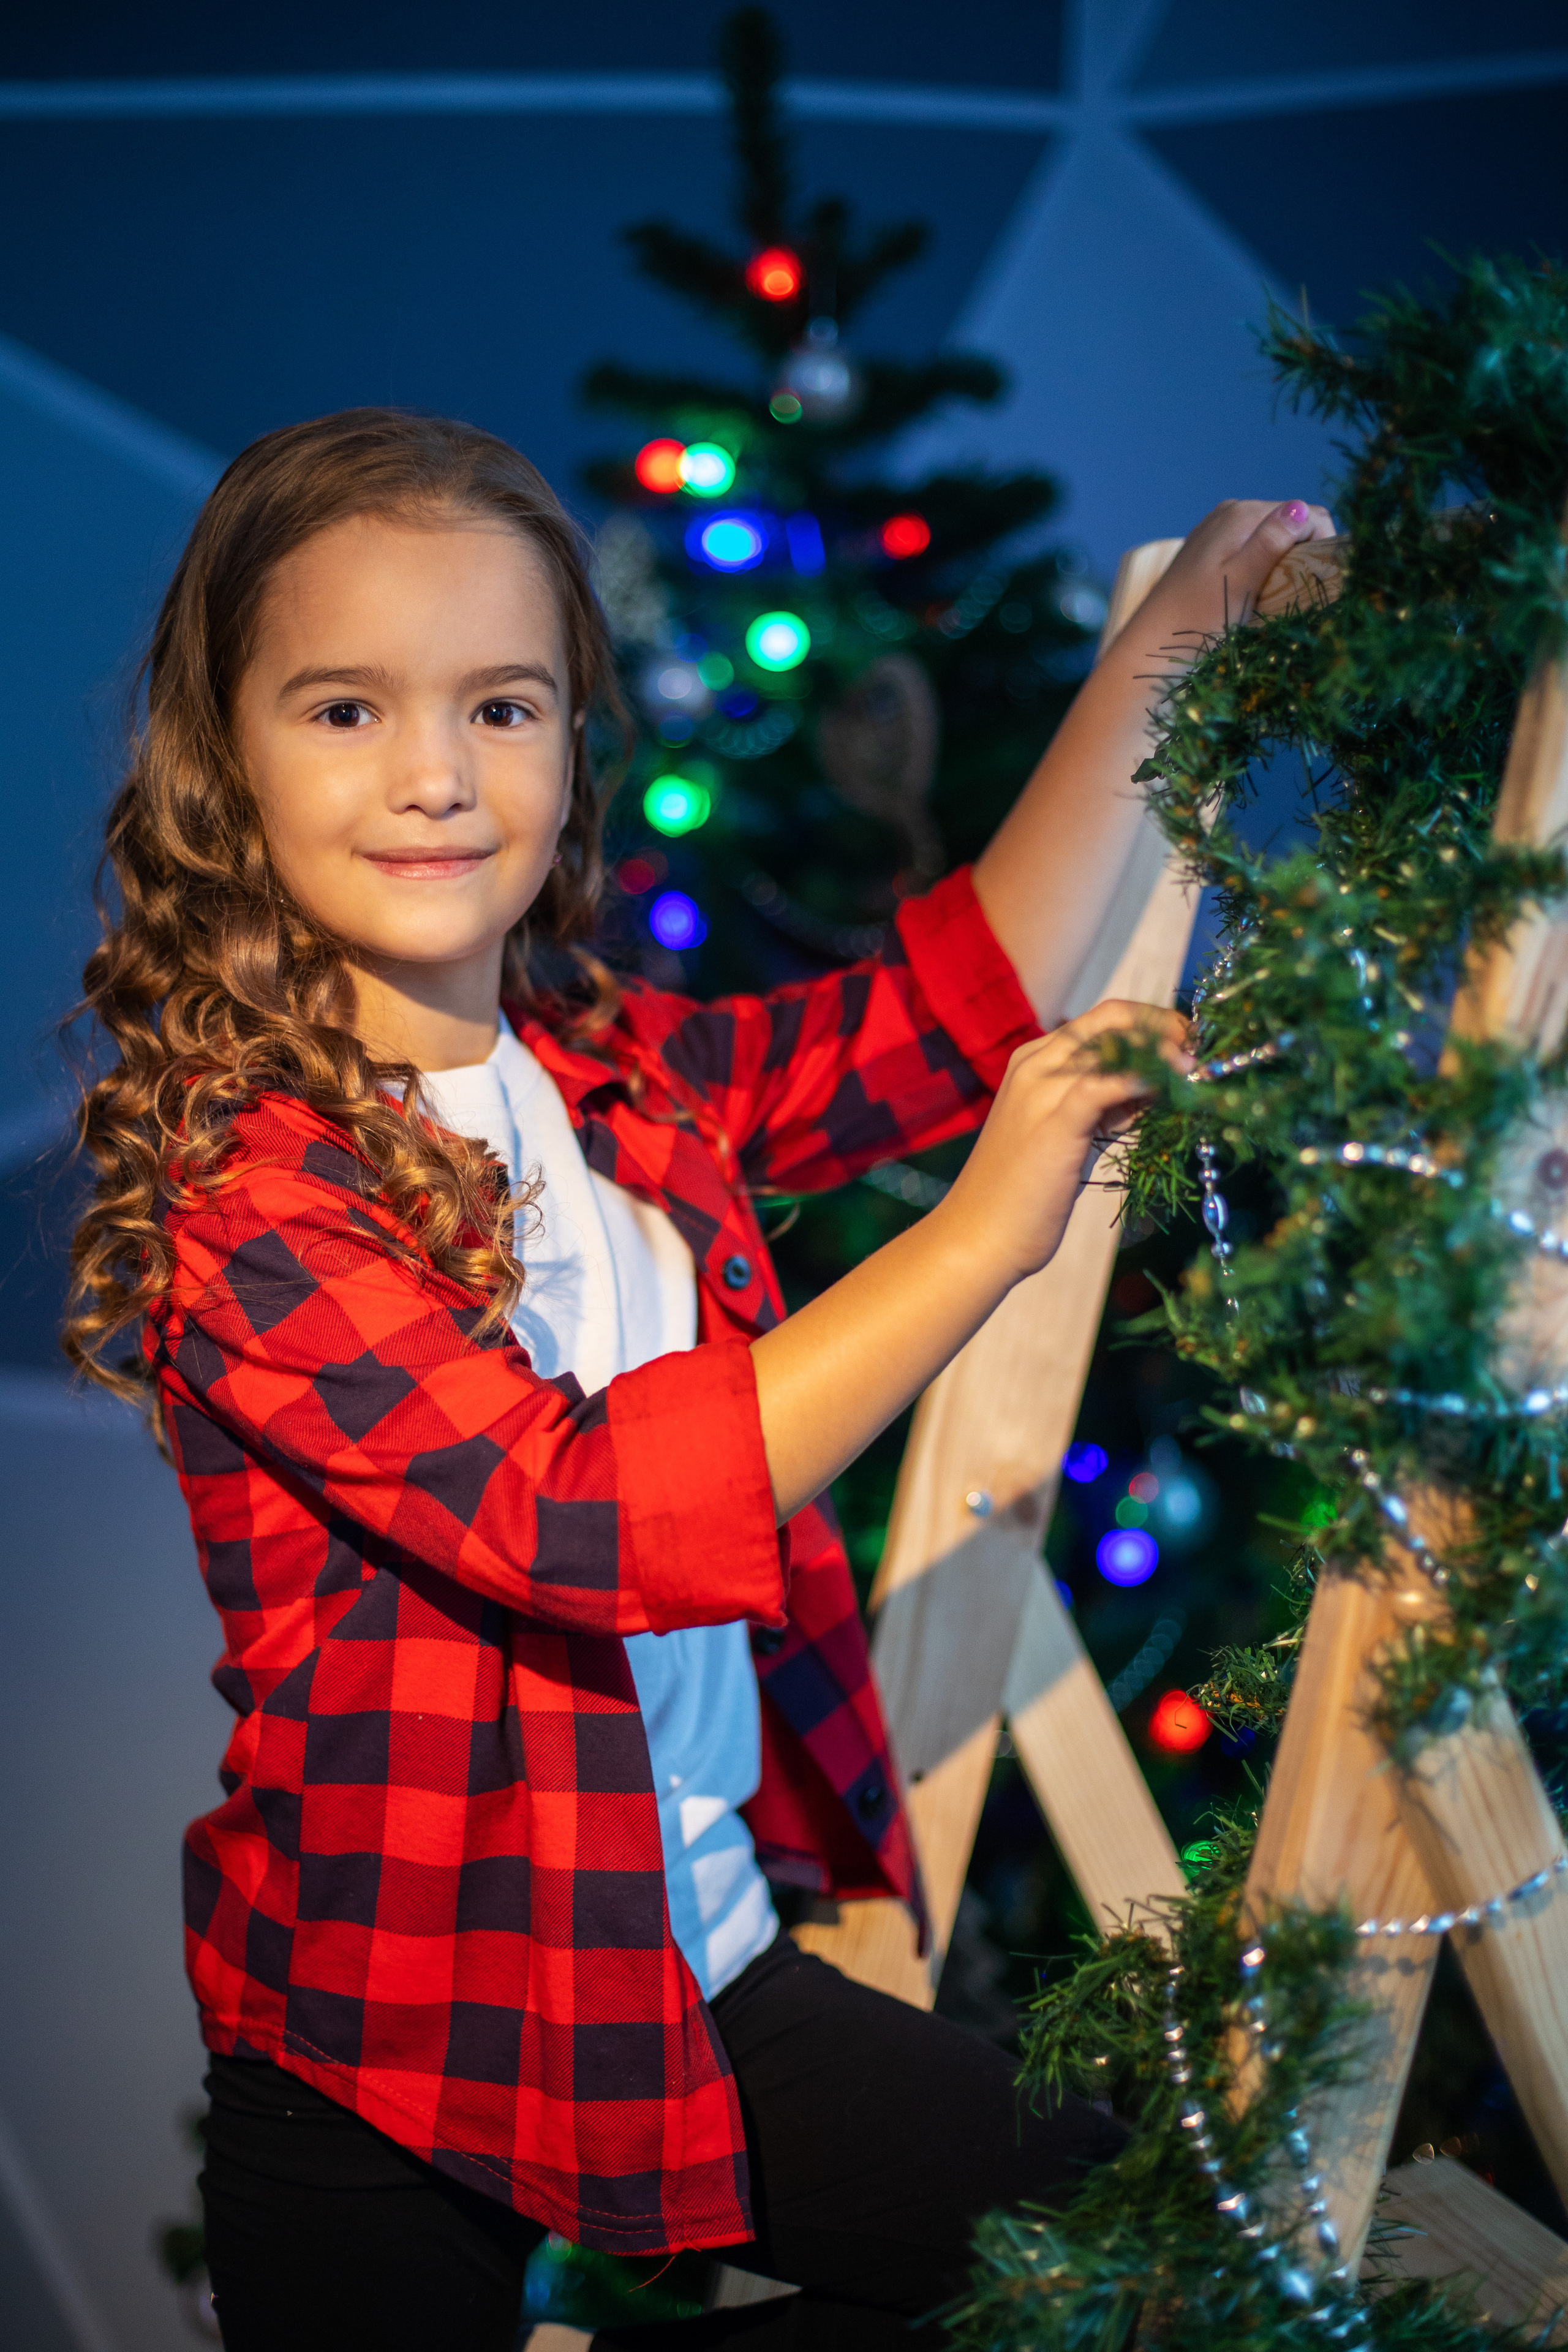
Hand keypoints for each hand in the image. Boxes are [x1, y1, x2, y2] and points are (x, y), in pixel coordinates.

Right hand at [935, 999, 1191, 1287]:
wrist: (977, 1236)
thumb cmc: (1023, 1193)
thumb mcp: (1069, 1135)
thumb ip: (1104, 1105)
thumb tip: (1153, 1087)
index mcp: (1034, 1061)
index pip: (1104, 1019)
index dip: (1154, 1023)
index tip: (1190, 1044)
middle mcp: (1035, 1065)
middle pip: (1112, 1019)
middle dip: (1166, 1026)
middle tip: (1204, 1049)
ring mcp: (1041, 1091)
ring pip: (1113, 1045)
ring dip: (1164, 1051)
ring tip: (1199, 1068)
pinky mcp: (1054, 1123)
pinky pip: (1105, 1085)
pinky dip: (1145, 1078)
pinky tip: (1174, 1084)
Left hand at [1136, 497, 1337, 653]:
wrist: (1152, 645)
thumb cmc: (1198, 619)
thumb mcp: (1241, 582)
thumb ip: (1270, 543)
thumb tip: (1300, 508)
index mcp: (1242, 514)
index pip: (1307, 513)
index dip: (1319, 544)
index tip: (1315, 579)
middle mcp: (1229, 512)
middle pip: (1289, 522)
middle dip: (1300, 552)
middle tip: (1292, 590)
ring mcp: (1217, 529)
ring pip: (1271, 535)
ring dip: (1281, 561)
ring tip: (1272, 594)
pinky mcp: (1209, 549)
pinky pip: (1250, 547)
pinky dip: (1260, 565)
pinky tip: (1251, 590)